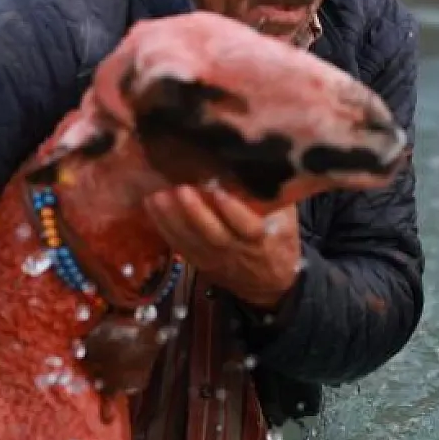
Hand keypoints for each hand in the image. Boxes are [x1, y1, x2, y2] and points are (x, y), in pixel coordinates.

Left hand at [143, 184, 300, 311]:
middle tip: (178, 188)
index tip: (220, 191)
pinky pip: (179, 246)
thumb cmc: (278, 239)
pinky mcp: (199, 262)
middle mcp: (237, 252)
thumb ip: (273, 194)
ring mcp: (215, 259)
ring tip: (157, 195)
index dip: (234, 211)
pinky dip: (164, 228)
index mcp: (262, 239)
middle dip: (194, 213)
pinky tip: (152, 207)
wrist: (269, 282)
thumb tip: (260, 157)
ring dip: (171, 219)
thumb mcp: (286, 217)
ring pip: (191, 242)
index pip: (248, 227)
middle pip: (213, 235)